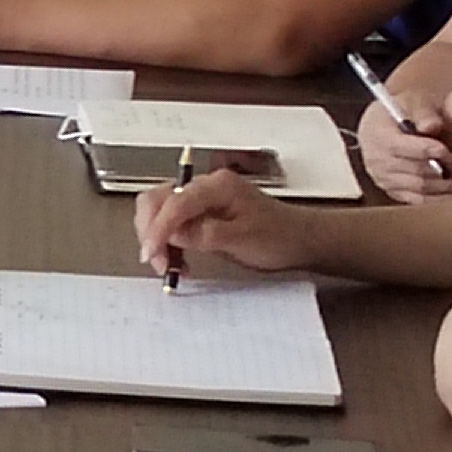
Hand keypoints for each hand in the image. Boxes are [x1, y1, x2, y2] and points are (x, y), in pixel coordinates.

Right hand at [134, 167, 307, 277]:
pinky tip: (177, 261)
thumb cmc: (278, 237)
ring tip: (170, 266)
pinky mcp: (199, 213)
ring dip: (157, 239)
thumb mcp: (242, 239)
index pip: (175, 201)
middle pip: (158, 200)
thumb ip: (204, 234)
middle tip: (158, 262)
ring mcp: (200, 199)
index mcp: (217, 185)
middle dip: (151, 231)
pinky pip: (171, 224)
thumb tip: (170, 234)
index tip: (151, 254)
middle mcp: (204, 186)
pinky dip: (167, 243)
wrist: (300, 240)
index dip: (158, 228)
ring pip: (159, 212)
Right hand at [357, 98, 451, 199]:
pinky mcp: (397, 193)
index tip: (446, 150)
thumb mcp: (410, 101)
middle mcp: (379, 162)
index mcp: (378, 136)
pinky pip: (423, 200)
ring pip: (424, 189)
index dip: (423, 149)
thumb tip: (433, 126)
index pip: (399, 147)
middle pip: (418, 171)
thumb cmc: (402, 111)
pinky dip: (446, 197)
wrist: (383, 128)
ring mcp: (387, 181)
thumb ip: (422, 111)